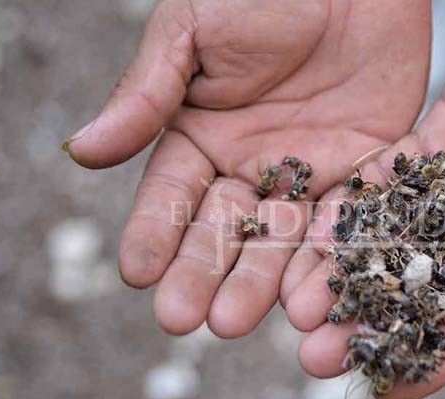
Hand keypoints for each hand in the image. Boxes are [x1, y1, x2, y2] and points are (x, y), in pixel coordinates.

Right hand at [65, 0, 430, 336]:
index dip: (154, 232)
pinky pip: (344, 221)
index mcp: (202, 135)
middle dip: (203, 273)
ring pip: (280, 238)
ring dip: (258, 281)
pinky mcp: (362, 172)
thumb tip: (82, 151)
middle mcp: (252, 165)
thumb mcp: (193, 31)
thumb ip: (147, 93)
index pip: (172, 194)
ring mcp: (308, 173)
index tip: (136, 273)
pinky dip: (326, 257)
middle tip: (185, 318)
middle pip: (225, 230)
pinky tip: (308, 296)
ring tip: (235, 322)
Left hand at [282, 0, 444, 398]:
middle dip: (372, 322)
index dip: (436, 359)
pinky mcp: (440, 140)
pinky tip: (314, 228)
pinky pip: (391, 174)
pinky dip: (356, 201)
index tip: (386, 390)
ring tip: (298, 303)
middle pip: (421, 289)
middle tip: (316, 356)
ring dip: (349, 270)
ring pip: (395, 237)